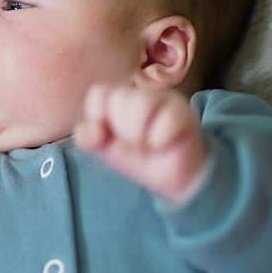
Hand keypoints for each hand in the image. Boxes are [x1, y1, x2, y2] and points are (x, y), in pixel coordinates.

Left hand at [73, 84, 208, 205]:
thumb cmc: (141, 160)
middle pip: (118, 98)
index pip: (98, 93)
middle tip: (134, 143)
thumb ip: (88, 138)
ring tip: (148, 144)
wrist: (175, 179)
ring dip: (139, 135)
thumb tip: (94, 129)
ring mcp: (164, 101)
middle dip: (121, 130)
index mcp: (120, 100)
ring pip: (141, 105)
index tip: (106, 135)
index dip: (97, 116)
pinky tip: (164, 144)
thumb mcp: (106, 150)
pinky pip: (164, 121)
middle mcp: (142, 95)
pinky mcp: (183, 114)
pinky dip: (159, 140)